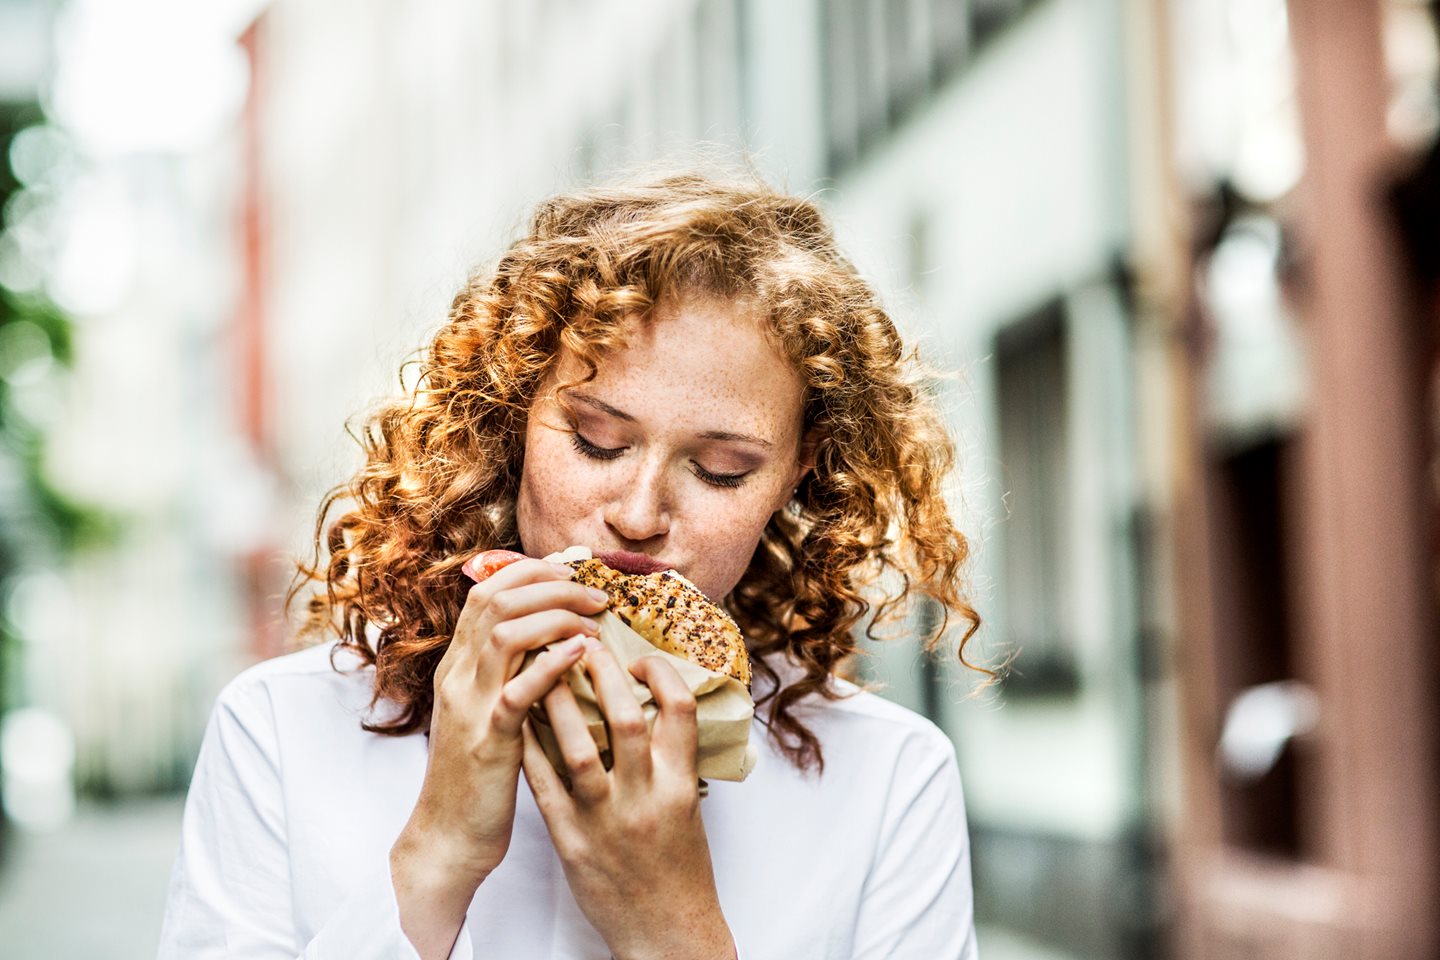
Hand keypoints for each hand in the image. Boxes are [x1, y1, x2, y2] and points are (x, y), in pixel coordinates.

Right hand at [390, 557, 609, 958]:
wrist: (450, 834)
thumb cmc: (479, 772)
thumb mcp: (486, 709)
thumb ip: (508, 670)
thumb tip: (550, 633)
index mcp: (458, 665)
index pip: (487, 592)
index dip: (531, 572)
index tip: (573, 572)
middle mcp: (458, 676)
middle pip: (496, 600)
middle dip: (551, 585)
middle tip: (596, 595)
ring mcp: (470, 706)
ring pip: (505, 634)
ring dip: (557, 617)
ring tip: (595, 623)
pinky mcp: (489, 741)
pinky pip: (517, 691)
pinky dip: (551, 665)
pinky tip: (581, 655)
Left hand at [522, 649, 736, 959]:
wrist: (665, 931)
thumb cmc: (678, 865)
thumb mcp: (685, 806)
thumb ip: (670, 758)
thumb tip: (651, 704)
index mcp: (680, 784)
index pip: (678, 709)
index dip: (658, 674)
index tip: (636, 657)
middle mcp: (645, 797)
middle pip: (625, 718)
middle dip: (601, 673)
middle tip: (581, 643)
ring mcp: (607, 819)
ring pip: (577, 748)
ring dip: (556, 702)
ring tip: (541, 668)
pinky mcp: (572, 840)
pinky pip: (544, 785)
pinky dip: (529, 748)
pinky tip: (516, 719)